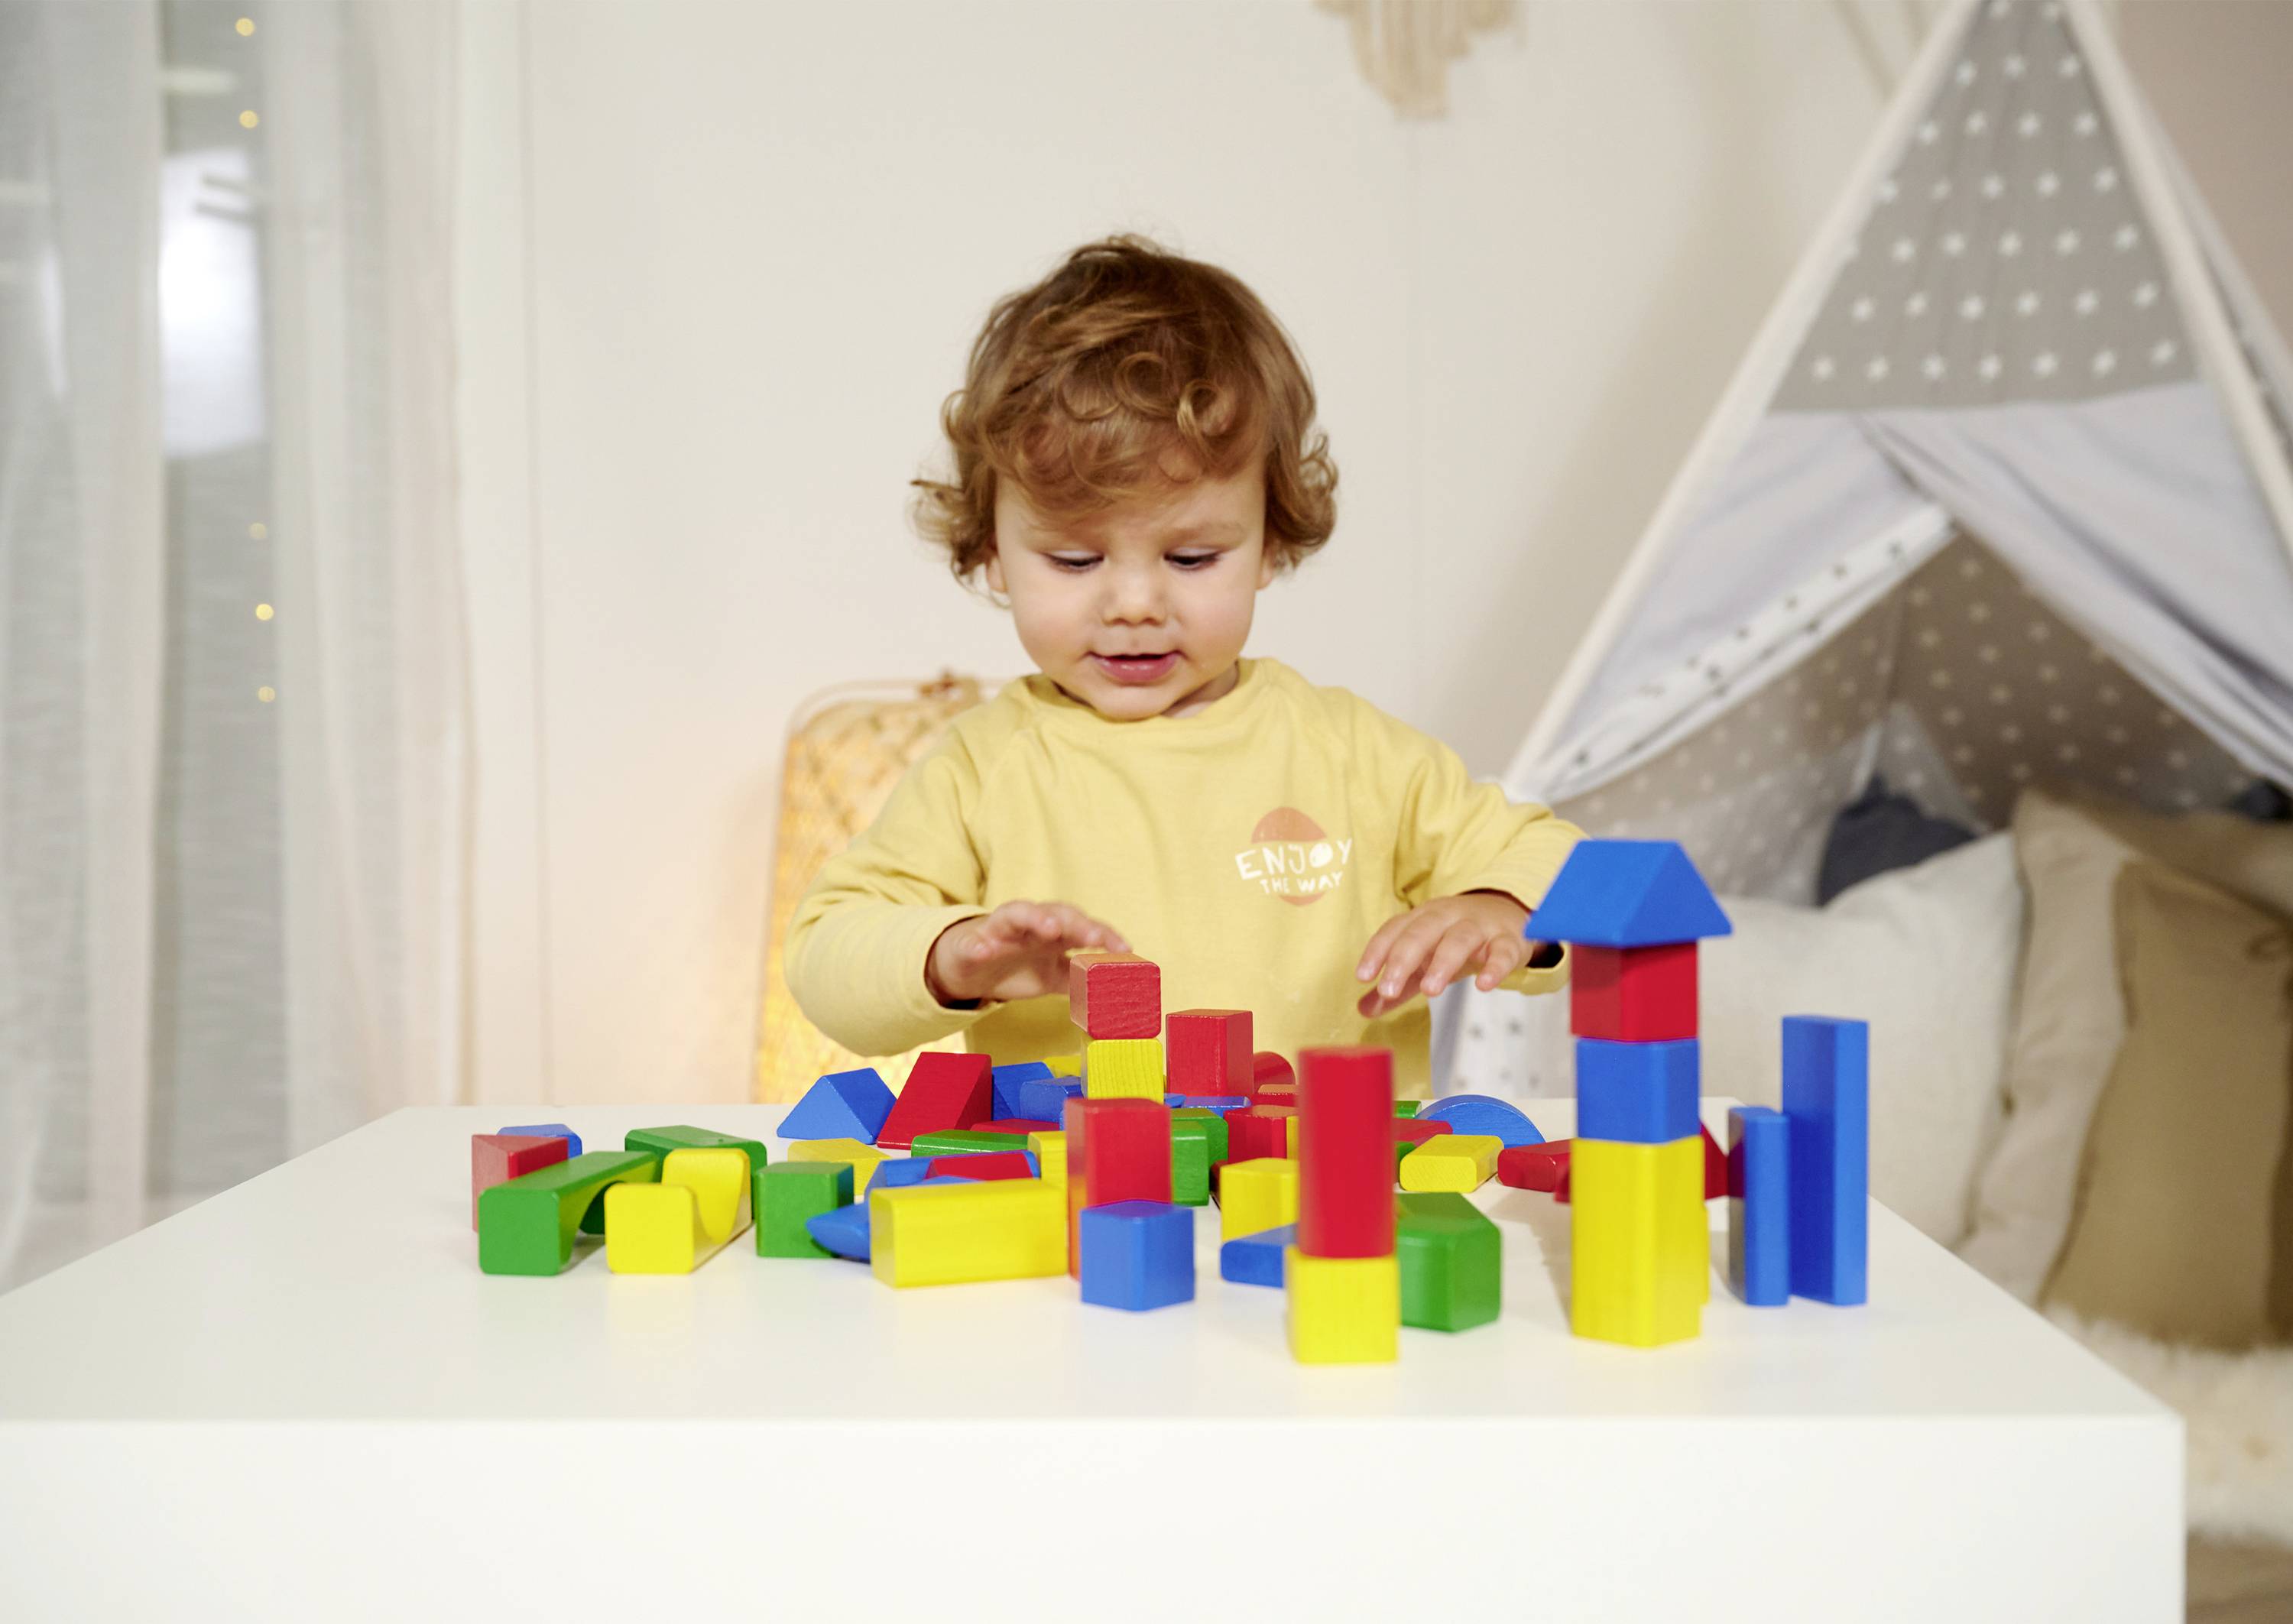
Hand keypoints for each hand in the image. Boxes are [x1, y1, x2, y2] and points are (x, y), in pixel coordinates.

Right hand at [926, 901, 1128, 1007]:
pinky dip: (978, 945)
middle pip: (1056, 913)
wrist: (969, 969)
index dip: (1105, 935)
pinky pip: (973, 943)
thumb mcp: (1053, 977)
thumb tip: (1115, 994)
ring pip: (1017, 914)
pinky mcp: (971, 943)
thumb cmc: (1015, 966)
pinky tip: (984, 951)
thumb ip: (1081, 980)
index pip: (1084, 927)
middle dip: (1077, 923)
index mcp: (1053, 933)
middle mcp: (1030, 925)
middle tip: (1093, 936)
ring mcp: (1000, 931)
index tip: (1125, 949)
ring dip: (1035, 918)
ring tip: (1050, 927)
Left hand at [1355, 891, 1536, 1018]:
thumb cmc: (1457, 940)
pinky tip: (1484, 985)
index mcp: (1423, 918)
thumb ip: (1398, 986)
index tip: (1363, 976)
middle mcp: (1448, 917)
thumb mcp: (1425, 960)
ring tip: (1430, 990)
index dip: (1378, 951)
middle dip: (1403, 958)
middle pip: (1422, 932)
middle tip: (1388, 990)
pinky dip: (1495, 967)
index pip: (1395, 929)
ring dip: (1443, 962)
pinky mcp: (1508, 941)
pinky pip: (1502, 952)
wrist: (1507, 915)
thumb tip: (1363, 1010)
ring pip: (1459, 939)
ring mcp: (1479, 927)